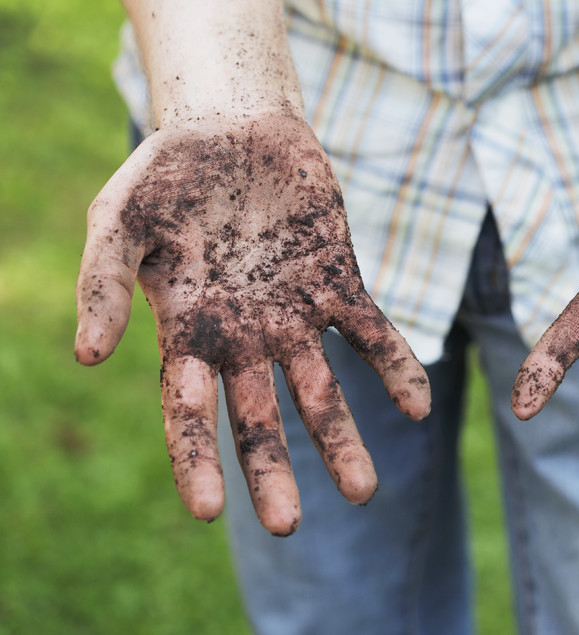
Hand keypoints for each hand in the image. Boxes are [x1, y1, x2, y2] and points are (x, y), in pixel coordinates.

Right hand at [75, 115, 429, 534]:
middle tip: (289, 525)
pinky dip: (394, 366)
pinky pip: (370, 333)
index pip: (190, 411)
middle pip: (259, 417)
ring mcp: (294, 313)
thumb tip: (87, 355)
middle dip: (274, 469)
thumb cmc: (167, 174)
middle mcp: (245, 336)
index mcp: (189, 331)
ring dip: (342, 438)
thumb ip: (103, 280)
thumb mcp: (120, 218)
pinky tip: (418, 405)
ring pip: (321, 389)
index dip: (195, 459)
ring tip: (365, 490)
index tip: (207, 510)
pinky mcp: (338, 282)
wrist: (233, 127)